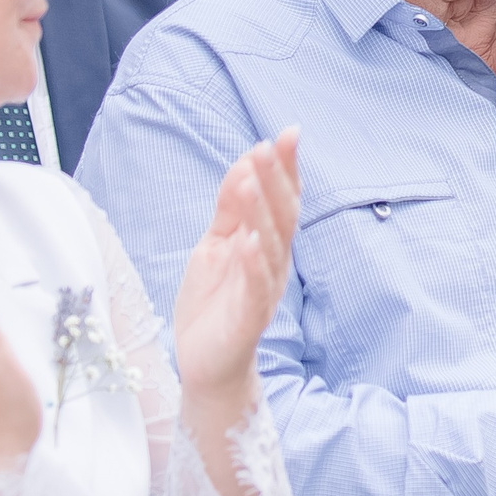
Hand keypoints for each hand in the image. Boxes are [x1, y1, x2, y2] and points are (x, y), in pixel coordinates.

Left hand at [174, 128, 301, 407]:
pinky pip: (256, 288)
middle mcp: (274, 263)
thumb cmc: (214, 302)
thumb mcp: (215, 244)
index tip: (289, 133)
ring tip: (252, 181)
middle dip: (277, 181)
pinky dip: (255, 264)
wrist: (205, 362)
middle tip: (269, 147)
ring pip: (270, 247)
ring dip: (262, 213)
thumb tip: (245, 162)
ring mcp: (264, 290)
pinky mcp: (249, 318)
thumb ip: (230, 208)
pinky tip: (250, 242)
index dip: (287, 168)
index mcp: (267, 244)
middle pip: (282, 216)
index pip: (283, 199)